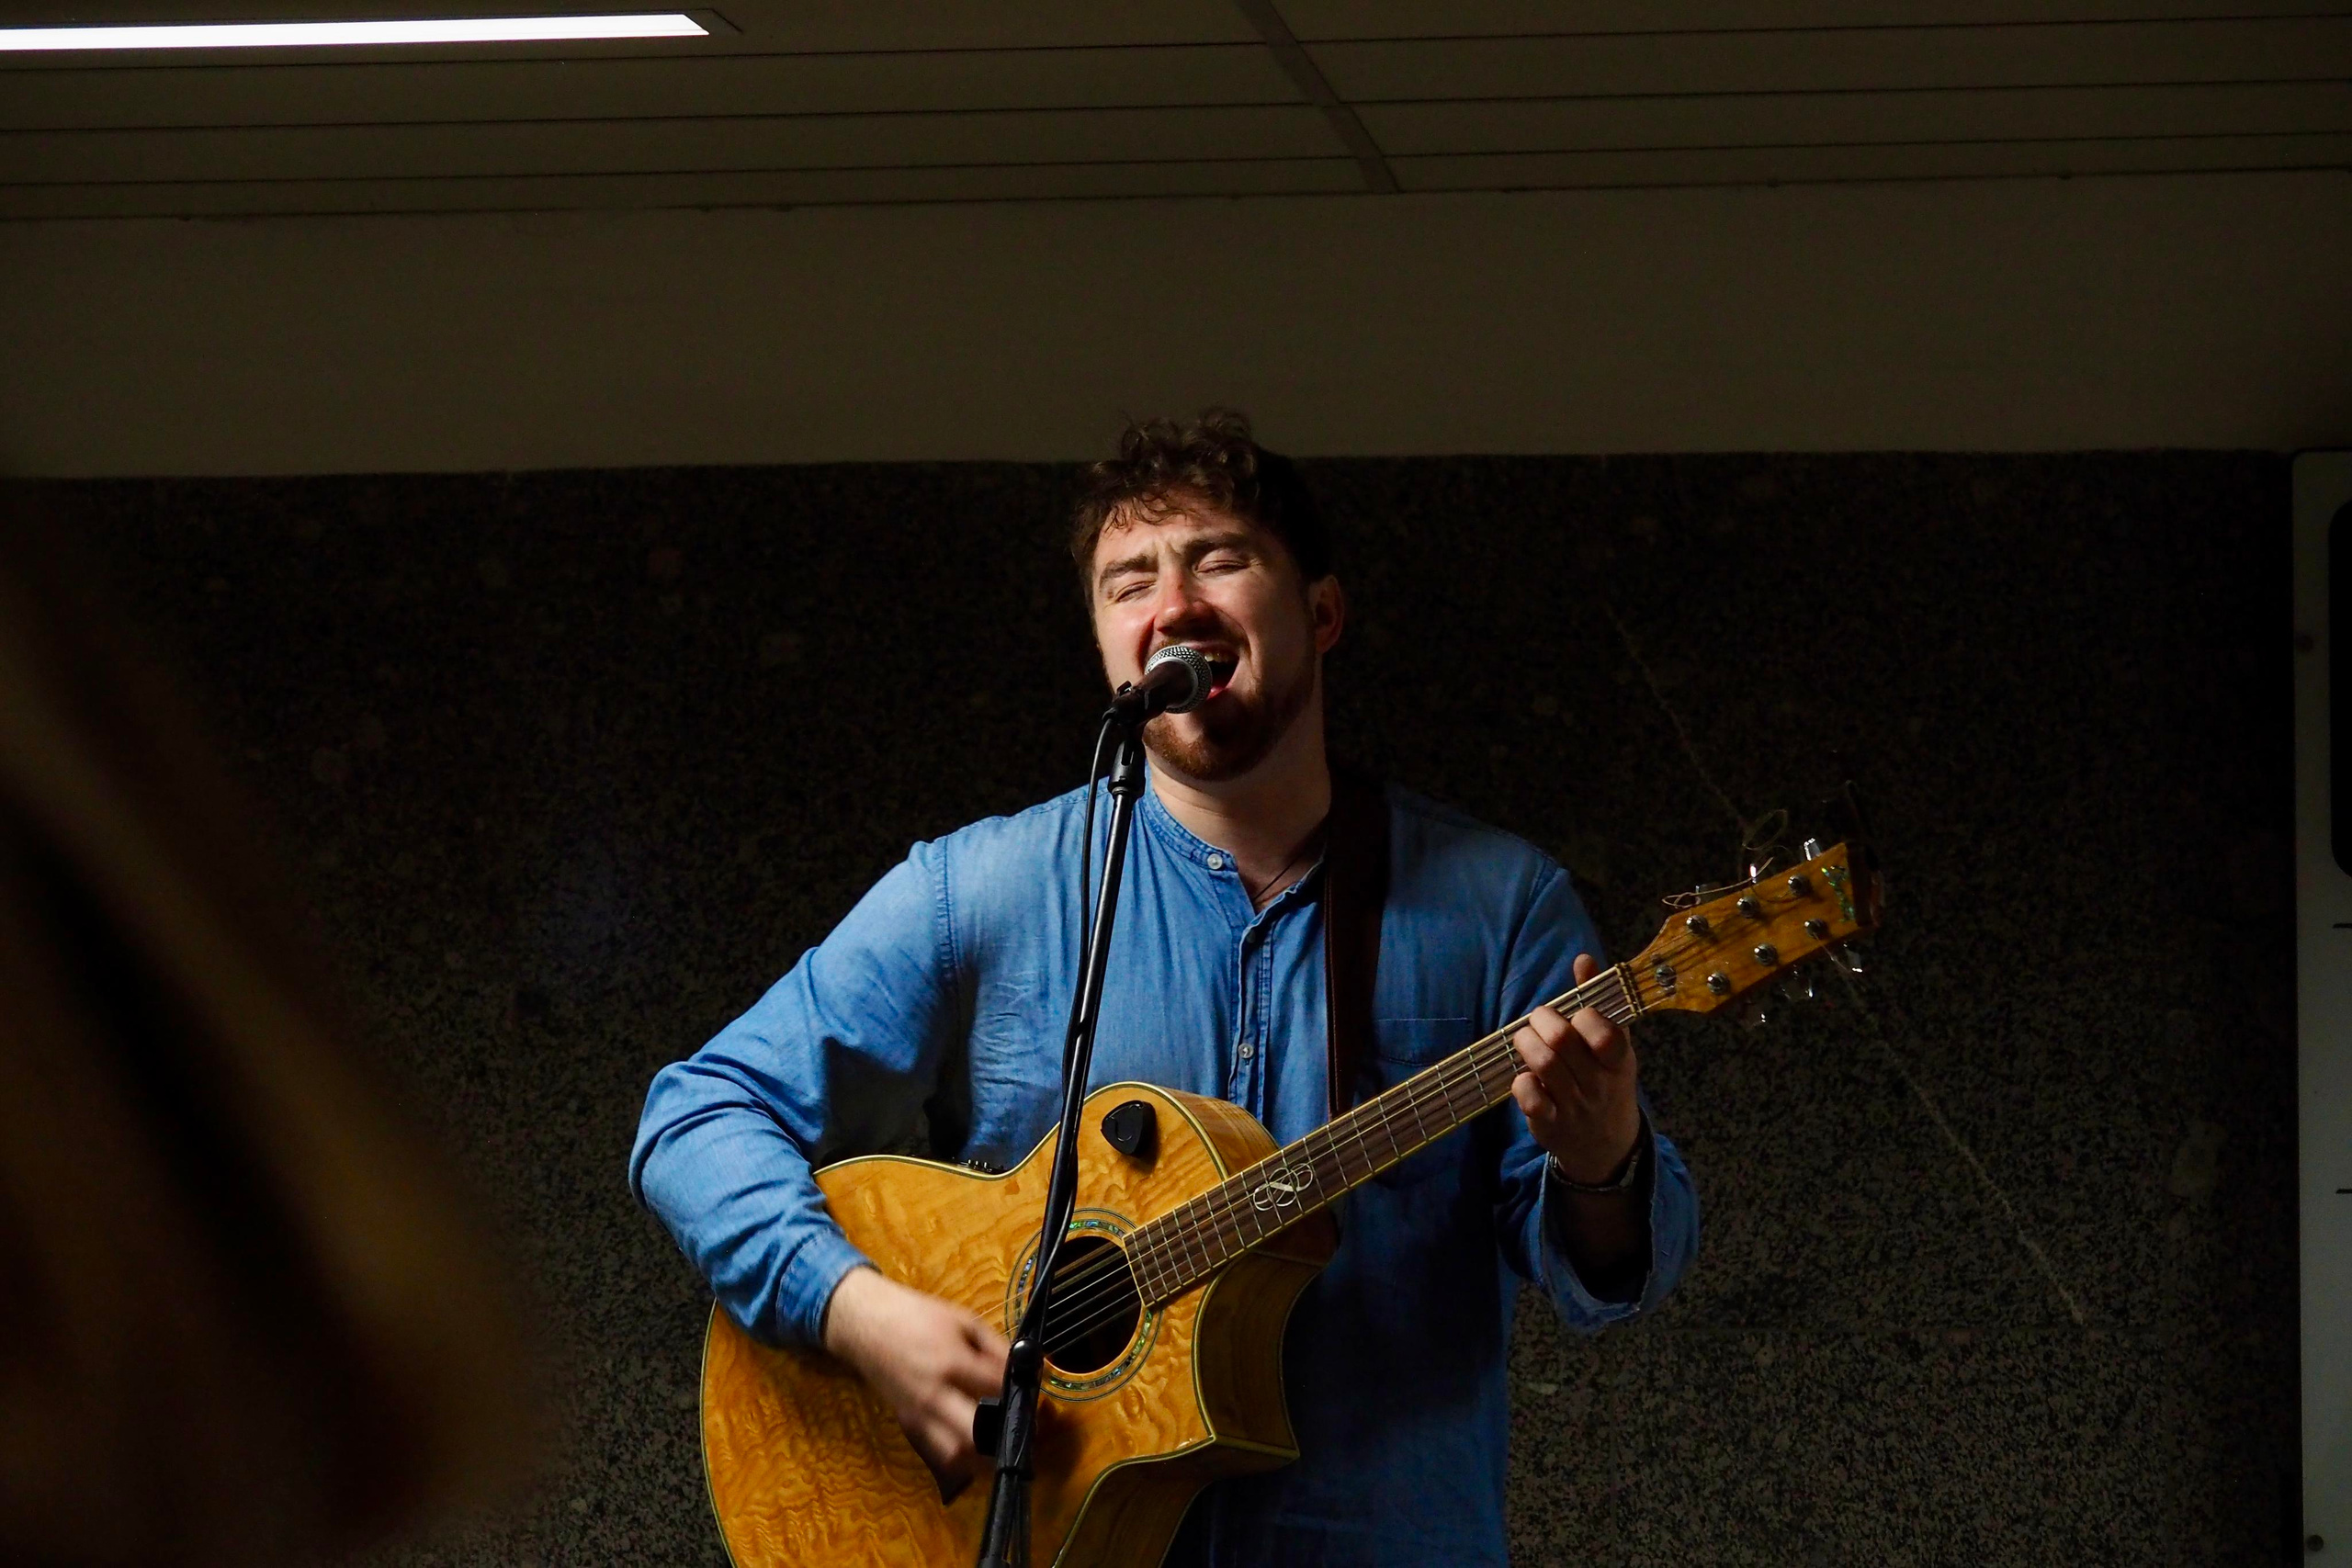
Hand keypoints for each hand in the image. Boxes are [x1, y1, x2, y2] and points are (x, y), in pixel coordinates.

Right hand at [821, 1265, 1008, 1496]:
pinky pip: (939, 1451)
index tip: (1038, 1399)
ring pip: (955, 1454)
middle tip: (1024, 1431)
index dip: (1023, 1395)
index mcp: (951, 1362)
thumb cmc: (917, 1316)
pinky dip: (961, 1453)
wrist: (865, 1325)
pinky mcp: (908, 1424)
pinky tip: (976, 1442)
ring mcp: (918, 1414)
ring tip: (1001, 1442)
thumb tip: (1023, 1369)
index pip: (997, 1389)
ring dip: (982, 1455)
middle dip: (1005, 1437)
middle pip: (975, 1435)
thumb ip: (996, 1347)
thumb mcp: (963, 1319)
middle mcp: (934, 1395)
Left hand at [1510, 952, 1642, 1184]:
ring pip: (1542, 1064)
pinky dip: (1520, 1081)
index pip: (1604, 1034)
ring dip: (1525, 1043)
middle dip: (1542, 1021)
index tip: (1576, 1015)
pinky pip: (1529, 1098)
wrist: (1607, 1145)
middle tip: (1539, 1021)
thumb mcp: (1613, 1044)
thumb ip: (1598, 1000)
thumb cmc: (1605, 1080)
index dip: (1584, 1016)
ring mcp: (1575, 1107)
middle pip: (1562, 1042)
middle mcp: (1599, 1084)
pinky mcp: (1550, 1125)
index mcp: (1618, 1061)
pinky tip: (1525, 1077)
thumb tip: (1584, 959)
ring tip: (1525, 1040)